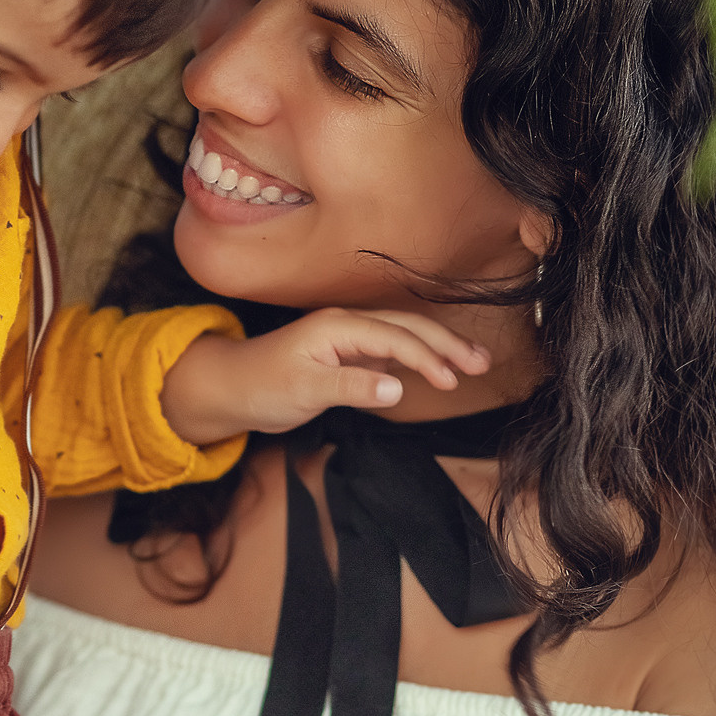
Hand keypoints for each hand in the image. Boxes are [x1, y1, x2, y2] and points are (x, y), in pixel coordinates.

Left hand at [160, 308, 490, 443]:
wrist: (232, 389)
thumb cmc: (262, 386)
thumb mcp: (304, 390)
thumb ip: (351, 387)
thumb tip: (397, 388)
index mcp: (338, 326)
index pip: (394, 337)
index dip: (426, 356)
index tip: (452, 380)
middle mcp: (347, 326)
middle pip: (408, 328)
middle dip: (446, 344)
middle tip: (482, 364)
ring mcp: (350, 340)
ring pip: (404, 338)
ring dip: (439, 349)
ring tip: (474, 364)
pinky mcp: (349, 356)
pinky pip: (392, 352)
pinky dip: (419, 360)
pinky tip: (439, 371)